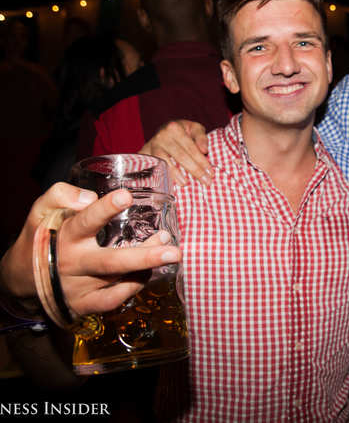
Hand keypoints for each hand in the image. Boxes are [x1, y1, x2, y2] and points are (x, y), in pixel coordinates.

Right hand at [0, 183, 181, 315]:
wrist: (22, 277)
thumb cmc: (43, 236)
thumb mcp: (43, 209)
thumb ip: (61, 195)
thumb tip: (89, 197)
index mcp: (64, 237)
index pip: (84, 221)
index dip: (105, 209)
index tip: (126, 196)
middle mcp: (72, 264)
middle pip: (110, 263)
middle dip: (145, 257)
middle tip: (174, 250)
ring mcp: (78, 288)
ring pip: (118, 281)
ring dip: (147, 267)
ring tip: (171, 252)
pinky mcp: (83, 304)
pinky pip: (114, 300)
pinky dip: (134, 287)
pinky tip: (148, 272)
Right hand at [140, 120, 210, 185]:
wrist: (163, 129)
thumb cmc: (183, 131)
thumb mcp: (194, 128)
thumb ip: (201, 137)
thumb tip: (204, 150)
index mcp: (175, 128)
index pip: (191, 148)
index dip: (202, 161)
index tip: (210, 174)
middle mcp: (162, 135)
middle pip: (180, 156)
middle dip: (194, 170)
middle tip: (205, 182)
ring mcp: (152, 144)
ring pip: (164, 161)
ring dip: (175, 173)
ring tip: (185, 183)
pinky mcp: (145, 153)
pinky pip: (151, 165)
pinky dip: (159, 174)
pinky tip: (167, 182)